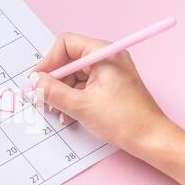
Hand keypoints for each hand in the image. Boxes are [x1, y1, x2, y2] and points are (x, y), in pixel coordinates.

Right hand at [30, 33, 184, 184]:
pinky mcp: (107, 86)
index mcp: (103, 54)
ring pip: (72, 76)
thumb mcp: (81, 106)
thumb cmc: (125, 120)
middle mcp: (105, 58)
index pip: (66, 44)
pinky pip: (81, 87)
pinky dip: (72, 99)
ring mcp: (107, 72)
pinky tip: (68, 115)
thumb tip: (34, 82)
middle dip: (53, 82)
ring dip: (61, 94)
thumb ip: (53, 92)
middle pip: (68, 61)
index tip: (37, 80)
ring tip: (57, 112)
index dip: (48, 61)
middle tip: (43, 98)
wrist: (150, 139)